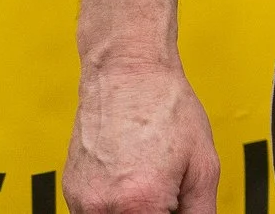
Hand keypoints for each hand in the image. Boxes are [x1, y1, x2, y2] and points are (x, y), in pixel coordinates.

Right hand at [66, 60, 220, 213]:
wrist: (128, 74)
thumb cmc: (165, 108)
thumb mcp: (203, 165)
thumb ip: (201, 210)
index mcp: (140, 204)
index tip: (178, 206)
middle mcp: (103, 208)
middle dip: (155, 213)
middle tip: (170, 192)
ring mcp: (81, 202)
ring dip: (136, 211)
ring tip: (152, 178)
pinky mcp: (70, 193)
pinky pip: (97, 212)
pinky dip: (117, 204)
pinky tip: (132, 175)